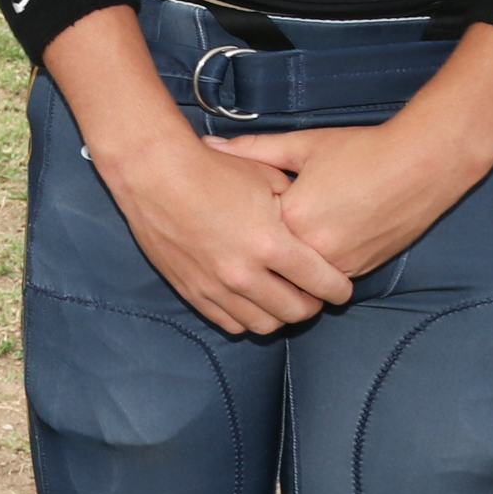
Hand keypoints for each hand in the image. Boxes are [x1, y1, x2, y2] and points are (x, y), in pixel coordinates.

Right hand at [97, 128, 352, 333]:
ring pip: (265, 324)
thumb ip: (296, 207)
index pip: (325, 285)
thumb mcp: (264, 177)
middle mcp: (245, 273)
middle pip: (298, 312)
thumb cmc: (210, 168)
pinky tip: (249, 298)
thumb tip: (314, 226)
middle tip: (310, 291)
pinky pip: (230, 323)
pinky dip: (247, 317)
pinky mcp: (191, 290)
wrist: (152, 170)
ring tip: (279, 296)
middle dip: (312, 304)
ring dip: (280, 314)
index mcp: (270, 243)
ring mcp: (215, 286)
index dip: (340, 288)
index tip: (339, 285)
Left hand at [208, 119, 487, 280]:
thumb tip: (211, 144)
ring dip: (288, 261)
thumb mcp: (300, 145)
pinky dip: (314, 265)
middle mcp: (317, 250)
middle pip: (273, 258)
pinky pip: (326, 276)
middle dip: (259, 246)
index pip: (251, 228)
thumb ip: (252, 150)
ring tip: (278, 237)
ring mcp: (343, 264)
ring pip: (300, 274)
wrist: (421, 165)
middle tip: (243, 232)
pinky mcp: (363, 270)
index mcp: (293, 218)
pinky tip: (309, 242)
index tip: (228, 206)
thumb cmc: (360, 150)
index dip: (239, 214)